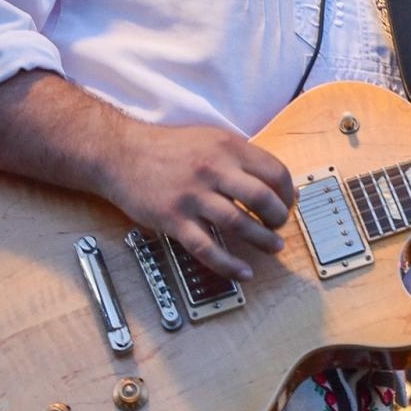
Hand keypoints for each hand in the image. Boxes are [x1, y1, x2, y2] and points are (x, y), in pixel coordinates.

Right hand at [96, 122, 294, 280]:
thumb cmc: (168, 147)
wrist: (121, 154)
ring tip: (273, 247)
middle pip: (262, 198)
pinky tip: (242, 272)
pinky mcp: (174, 219)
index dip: (288, 192)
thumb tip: (272, 180)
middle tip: (280, 226)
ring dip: (262, 240)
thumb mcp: (211, 138)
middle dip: (279, 218)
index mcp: (228, 147)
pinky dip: (228, 264)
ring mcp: (193, 196)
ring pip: (239, 224)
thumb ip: (239, 157)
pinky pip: (206, 248)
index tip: (289, 203)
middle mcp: (214, 170)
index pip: (274, 172)